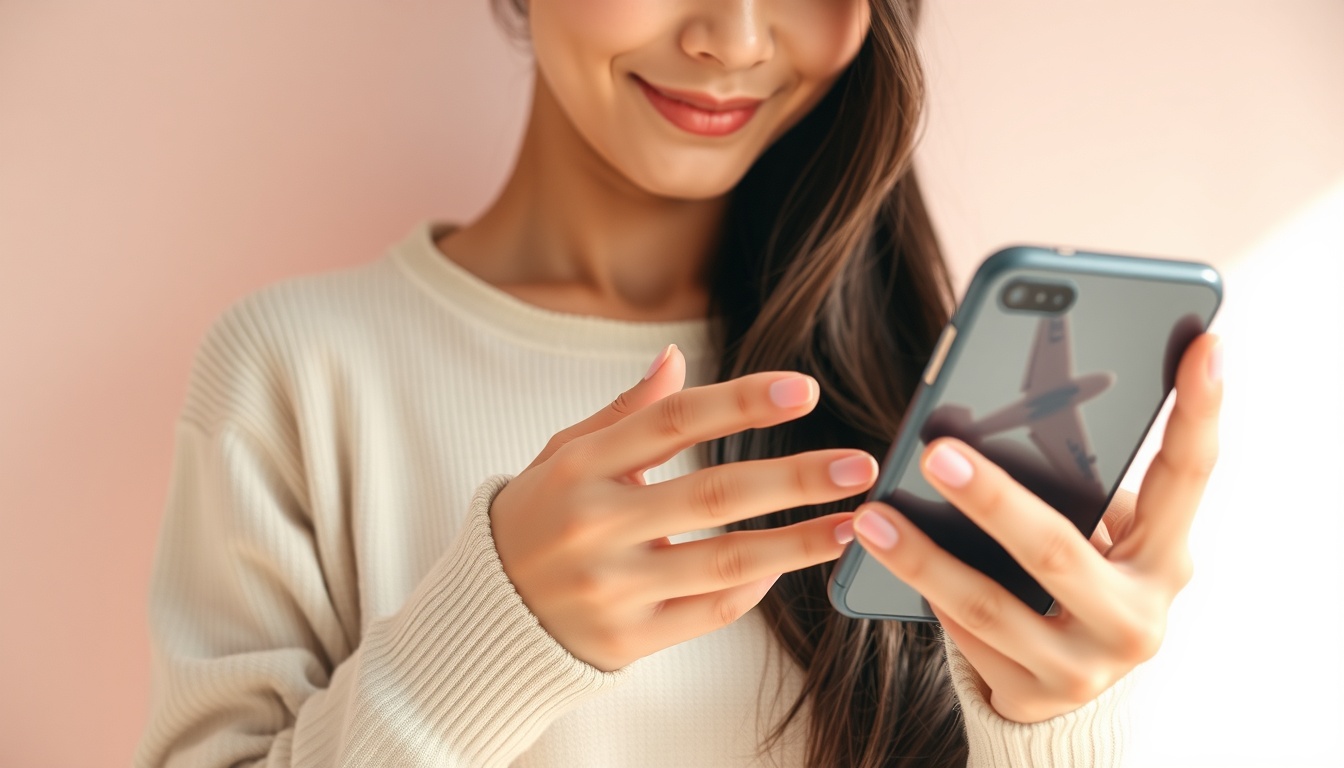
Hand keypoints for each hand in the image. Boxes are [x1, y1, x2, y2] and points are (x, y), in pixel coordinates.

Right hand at [490, 344, 875, 671]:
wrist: (486, 618)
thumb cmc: (536, 520)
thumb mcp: (561, 456)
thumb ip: (624, 413)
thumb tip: (676, 357)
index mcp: (579, 468)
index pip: (673, 423)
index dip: (741, 403)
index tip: (804, 391)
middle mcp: (596, 526)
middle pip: (713, 494)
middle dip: (793, 478)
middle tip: (858, 465)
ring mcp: (613, 588)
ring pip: (726, 561)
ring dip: (800, 541)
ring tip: (854, 522)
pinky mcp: (630, 639)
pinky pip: (711, 613)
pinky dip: (756, 586)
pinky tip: (791, 562)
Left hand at [851, 333, 1222, 722]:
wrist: (1072, 691)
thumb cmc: (1079, 580)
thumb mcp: (1098, 536)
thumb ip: (1074, 489)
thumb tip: (986, 423)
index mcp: (1165, 557)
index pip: (1187, 475)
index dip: (1202, 410)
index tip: (1204, 343)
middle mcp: (1137, 617)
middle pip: (1056, 550)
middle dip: (991, 499)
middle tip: (936, 452)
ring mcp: (1087, 667)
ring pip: (990, 606)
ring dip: (923, 558)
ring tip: (872, 516)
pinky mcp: (1036, 696)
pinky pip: (967, 640)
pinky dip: (927, 595)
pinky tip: (888, 560)